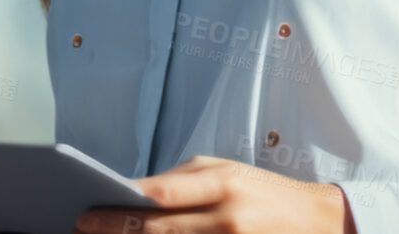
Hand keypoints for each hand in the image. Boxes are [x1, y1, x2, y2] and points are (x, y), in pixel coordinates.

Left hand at [74, 155, 354, 233]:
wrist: (318, 222)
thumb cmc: (261, 192)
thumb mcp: (225, 171)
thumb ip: (181, 180)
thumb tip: (132, 195)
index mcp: (223, 184)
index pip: (160, 194)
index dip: (119, 204)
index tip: (87, 208)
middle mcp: (227, 219)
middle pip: (157, 232)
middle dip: (113, 232)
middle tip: (81, 229)